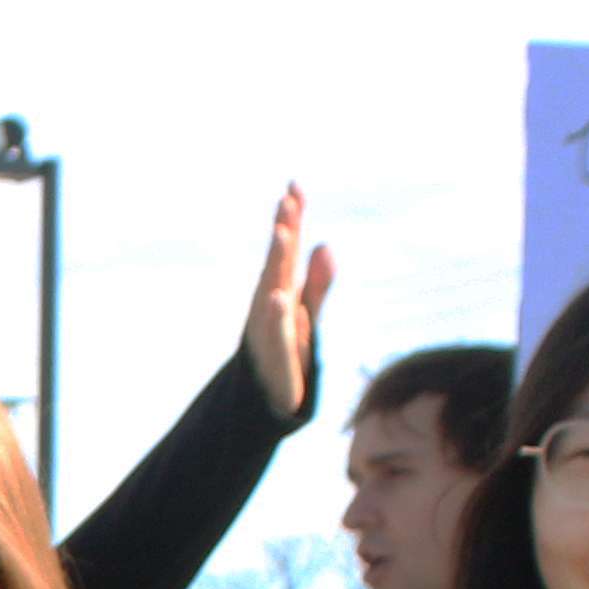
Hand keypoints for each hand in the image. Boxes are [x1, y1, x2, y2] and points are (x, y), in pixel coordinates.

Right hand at [243, 183, 331, 420]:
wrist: (262, 403)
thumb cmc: (286, 353)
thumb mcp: (305, 316)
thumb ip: (318, 283)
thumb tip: (325, 244)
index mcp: (281, 290)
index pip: (288, 250)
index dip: (292, 219)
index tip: (295, 185)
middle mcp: (271, 306)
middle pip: (279, 264)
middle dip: (283, 233)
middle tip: (287, 200)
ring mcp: (269, 331)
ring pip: (273, 292)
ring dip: (277, 264)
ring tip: (282, 234)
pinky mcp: (276, 359)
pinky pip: (277, 335)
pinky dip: (276, 316)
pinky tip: (278, 297)